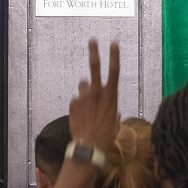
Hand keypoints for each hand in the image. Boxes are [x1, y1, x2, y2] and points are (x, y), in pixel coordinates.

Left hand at [67, 39, 120, 155]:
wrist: (89, 147)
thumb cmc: (107, 136)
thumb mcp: (114, 121)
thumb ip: (112, 109)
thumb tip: (111, 107)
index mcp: (111, 96)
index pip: (114, 71)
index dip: (114, 56)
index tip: (114, 43)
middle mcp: (97, 93)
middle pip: (95, 67)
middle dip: (94, 52)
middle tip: (92, 40)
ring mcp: (84, 97)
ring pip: (84, 86)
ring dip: (85, 91)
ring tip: (88, 107)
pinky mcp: (73, 104)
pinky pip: (77, 100)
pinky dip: (79, 105)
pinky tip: (81, 117)